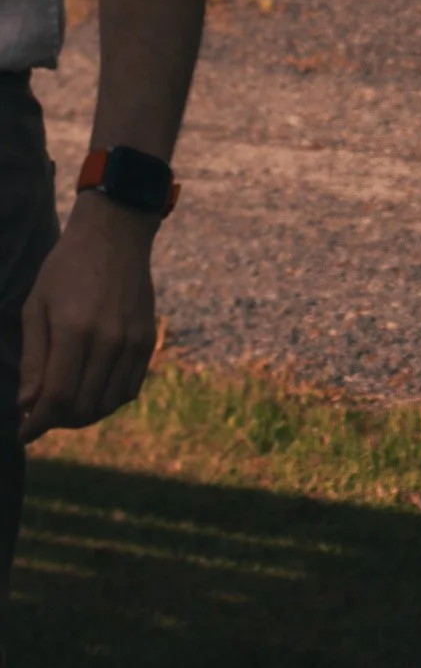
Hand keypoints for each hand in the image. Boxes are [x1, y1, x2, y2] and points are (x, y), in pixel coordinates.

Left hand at [17, 193, 158, 442]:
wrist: (115, 234)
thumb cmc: (67, 268)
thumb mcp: (36, 306)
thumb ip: (33, 358)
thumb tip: (27, 404)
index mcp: (76, 329)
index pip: (57, 397)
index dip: (38, 424)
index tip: (24, 433)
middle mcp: (109, 340)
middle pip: (83, 407)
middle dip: (57, 421)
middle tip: (41, 414)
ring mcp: (133, 341)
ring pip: (108, 404)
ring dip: (83, 415)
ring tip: (65, 405)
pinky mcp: (148, 340)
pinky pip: (130, 388)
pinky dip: (109, 400)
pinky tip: (91, 390)